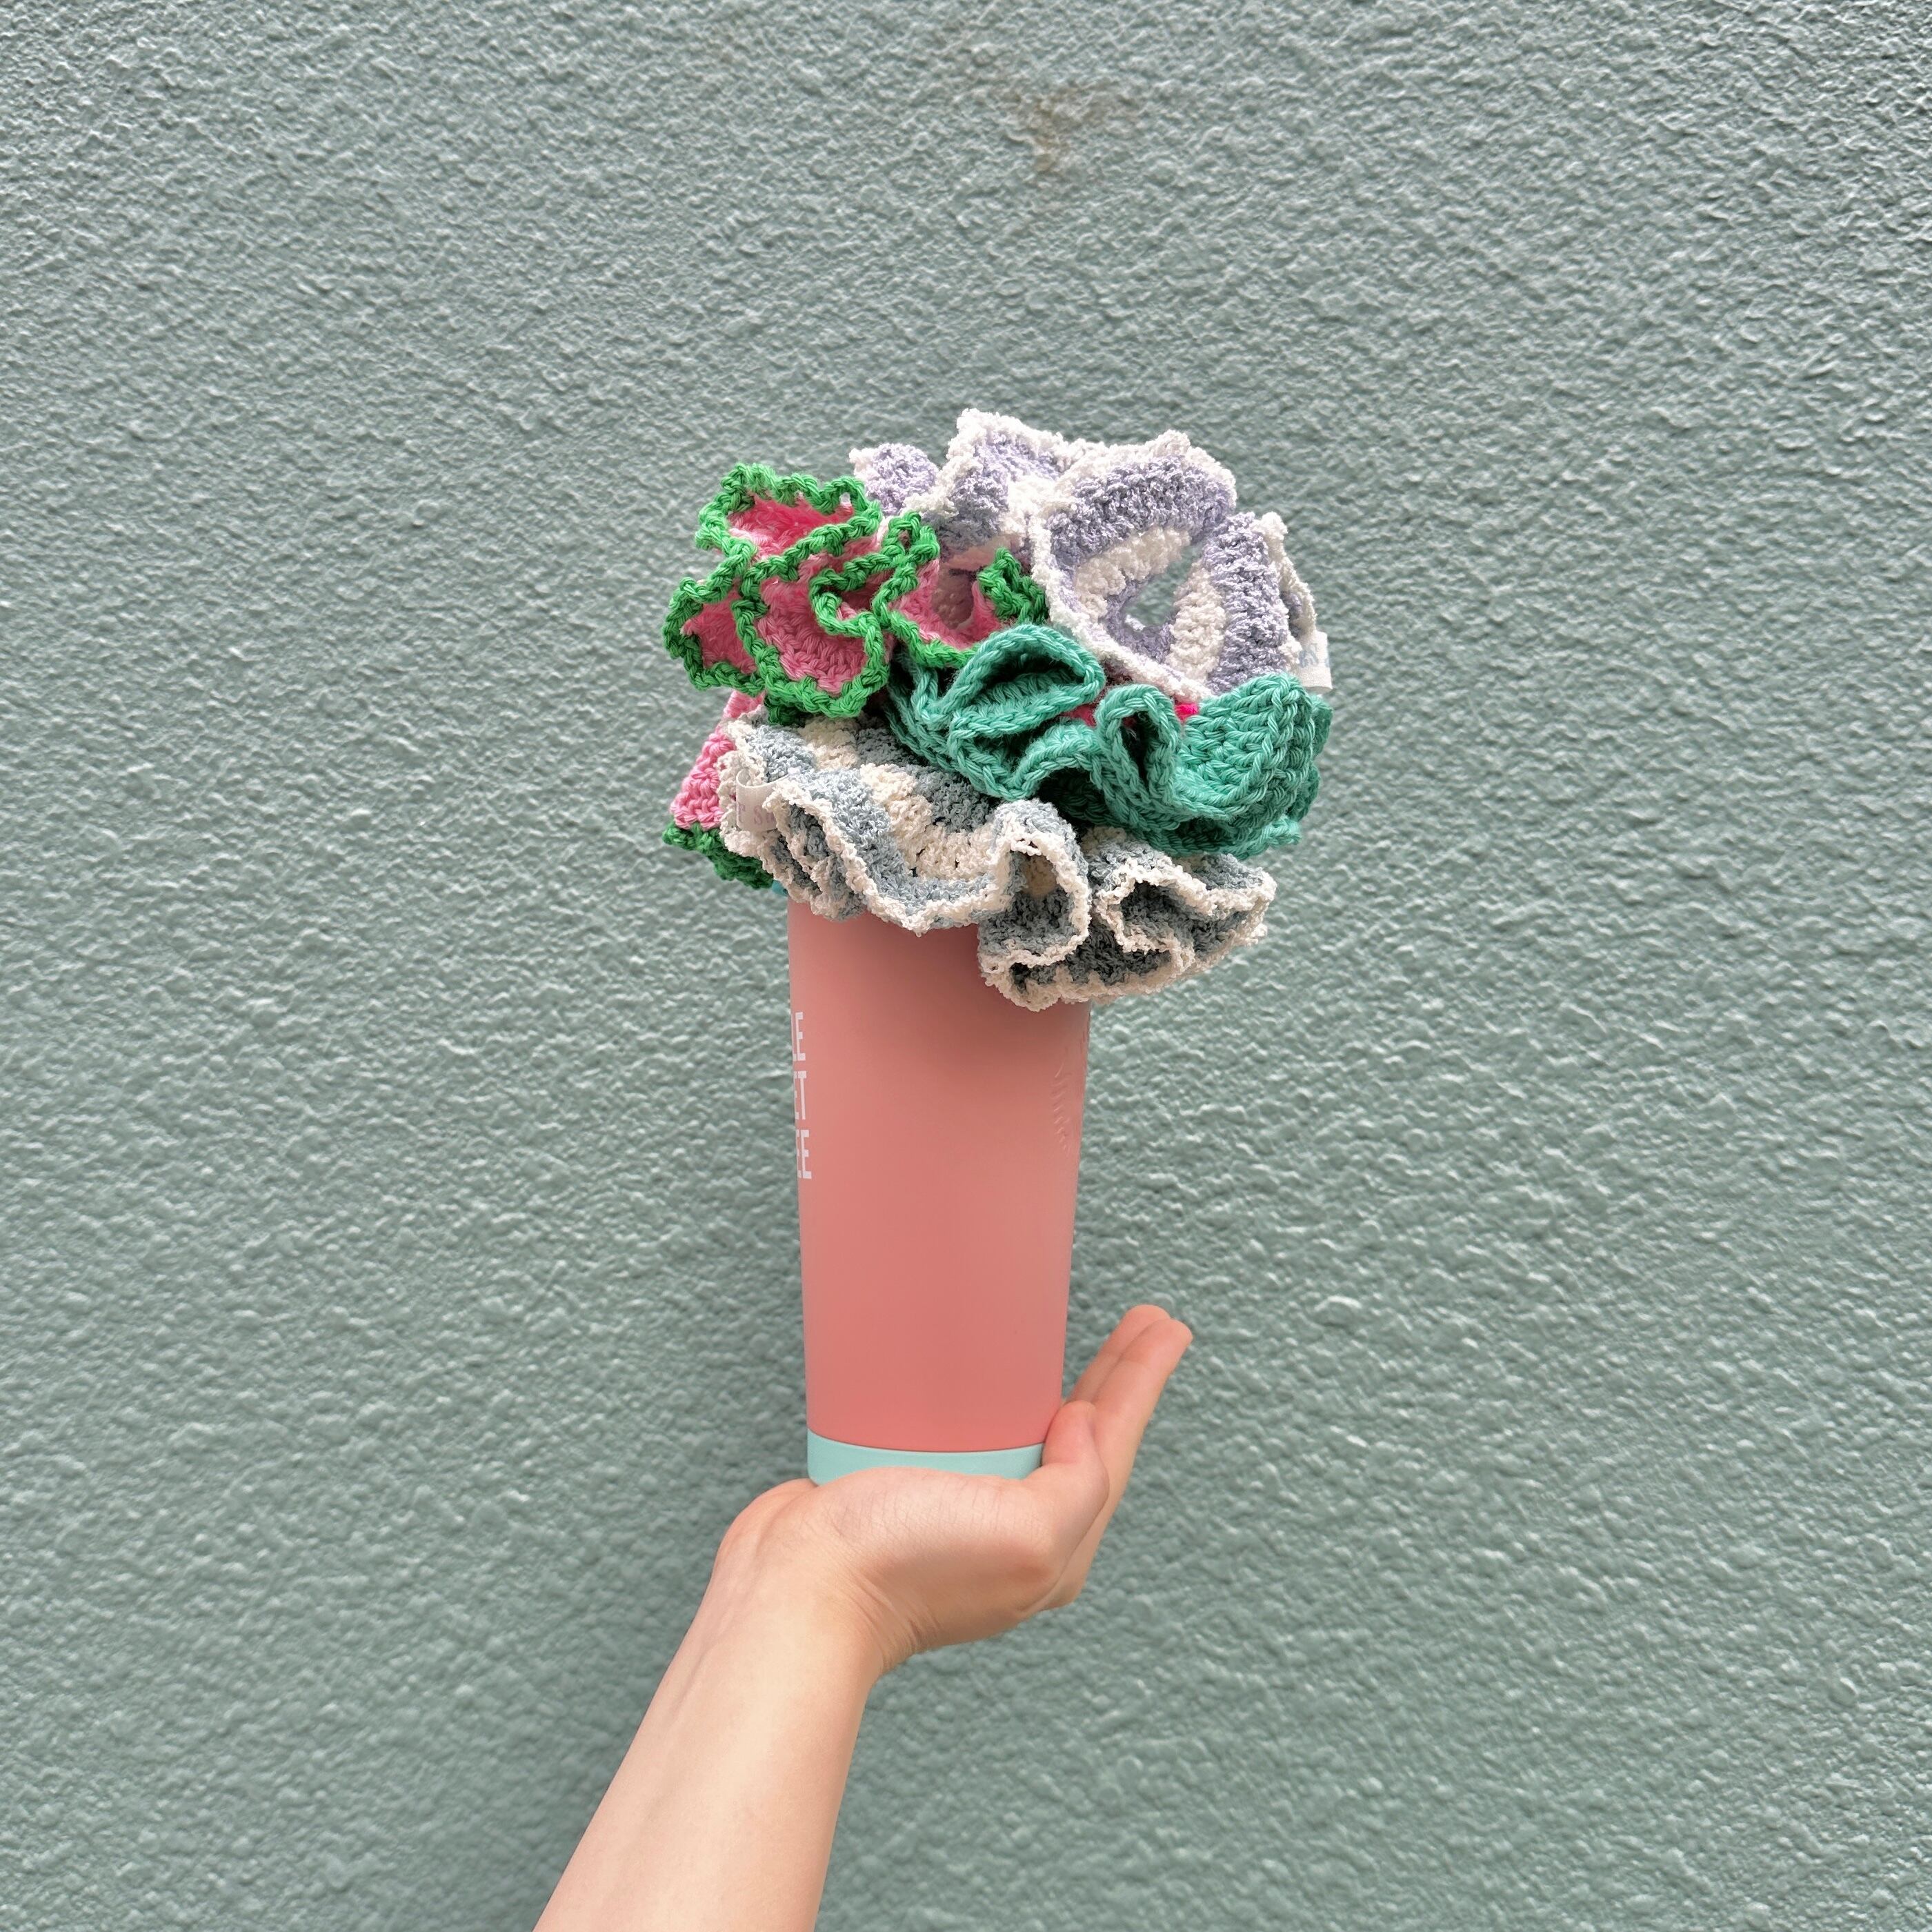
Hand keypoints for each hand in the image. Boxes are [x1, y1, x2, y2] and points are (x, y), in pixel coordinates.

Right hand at [710, 1306, 1193, 1677]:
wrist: (799, 1592)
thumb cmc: (902, 1571)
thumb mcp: (1025, 1535)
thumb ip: (1075, 1487)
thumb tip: (1078, 1432)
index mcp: (1053, 1547)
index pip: (1114, 1448)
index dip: (1142, 1382)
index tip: (1163, 1329)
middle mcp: (1015, 1532)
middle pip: (1085, 1439)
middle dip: (1118, 1378)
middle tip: (1145, 1323)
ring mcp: (963, 1514)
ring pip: (1029, 1435)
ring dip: (1062, 1383)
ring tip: (1080, 1339)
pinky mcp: (911, 1492)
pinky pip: (969, 1435)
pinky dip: (991, 1400)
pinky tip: (983, 1375)